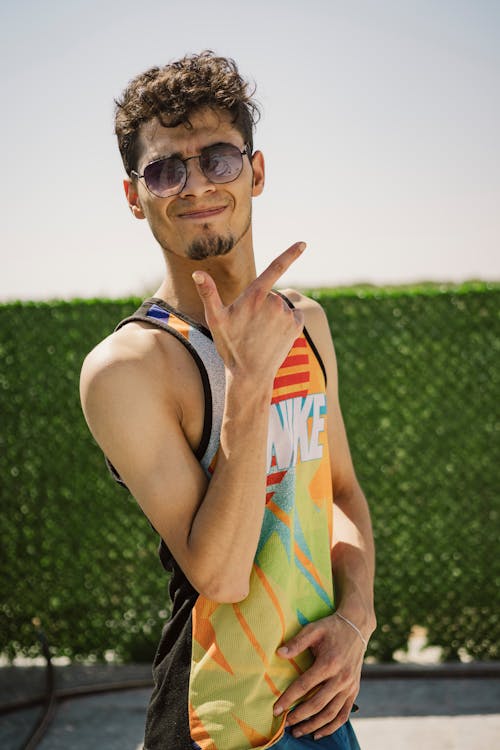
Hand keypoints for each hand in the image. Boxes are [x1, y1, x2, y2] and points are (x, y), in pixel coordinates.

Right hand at [192, 242, 304, 385]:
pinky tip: (273, 337)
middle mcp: (274, 302)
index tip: (303, 243)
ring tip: (260, 335)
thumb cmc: (230, 346)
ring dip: (272, 316)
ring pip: (281, 307)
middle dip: (262, 306)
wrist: (250, 375)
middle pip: (270, 295)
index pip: (275, 268)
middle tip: (249, 327)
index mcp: (255, 295)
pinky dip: (285, 324)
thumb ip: (208, 293)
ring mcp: (287, 315)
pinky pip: (292, 317)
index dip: (290, 254)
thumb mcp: (215, 319)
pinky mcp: (296, 327)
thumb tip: (197, 272)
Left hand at [273, 613, 364, 739]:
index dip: (289, 699)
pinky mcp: (354, 690)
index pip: (304, 686)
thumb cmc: (331, 628)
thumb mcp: (313, 629)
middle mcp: (341, 678)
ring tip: (298, 732)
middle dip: (299, 716)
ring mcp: (349, 686)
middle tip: (285, 724)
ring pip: (330, 713)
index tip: (276, 710)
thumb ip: (297, 642)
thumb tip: (279, 654)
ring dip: (313, 725)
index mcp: (329, 663)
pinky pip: (344, 714)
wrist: (357, 627)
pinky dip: (332, 727)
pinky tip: (319, 733)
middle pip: (317, 704)